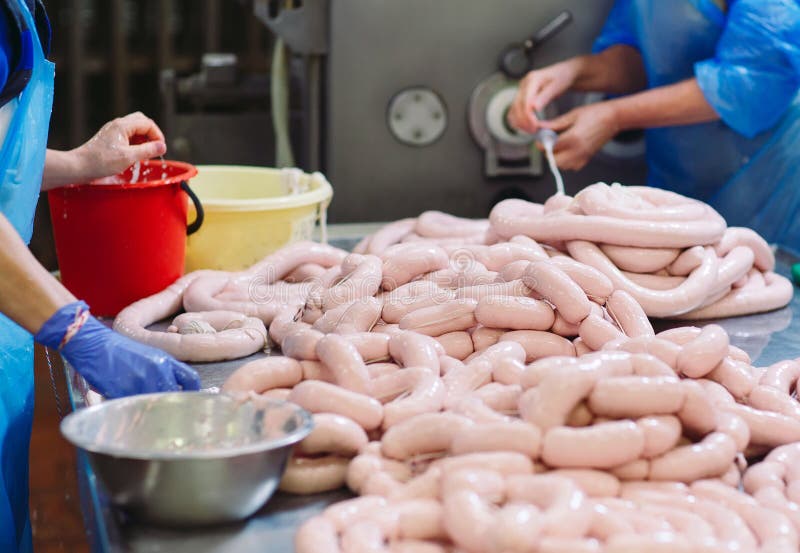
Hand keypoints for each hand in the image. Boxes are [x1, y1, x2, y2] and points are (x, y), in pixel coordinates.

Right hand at [34, 302, 199, 398]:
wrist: (93, 343)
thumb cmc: (118, 349)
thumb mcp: (148, 355)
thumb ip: (162, 371)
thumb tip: (172, 390)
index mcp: (165, 361)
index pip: (190, 379)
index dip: (193, 392)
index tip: (190, 401)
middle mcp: (157, 370)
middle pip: (173, 396)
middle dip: (169, 405)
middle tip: (164, 412)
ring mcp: (141, 381)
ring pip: (154, 404)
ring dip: (150, 410)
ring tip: (143, 411)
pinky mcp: (124, 390)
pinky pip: (134, 407)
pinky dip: (132, 411)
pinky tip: (127, 408)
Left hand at [72, 112, 166, 181]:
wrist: (79, 166)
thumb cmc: (101, 162)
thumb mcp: (128, 157)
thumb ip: (147, 150)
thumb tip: (162, 146)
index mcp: (123, 125)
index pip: (148, 124)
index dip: (158, 135)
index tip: (161, 149)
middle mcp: (118, 124)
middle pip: (142, 121)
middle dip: (152, 133)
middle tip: (155, 147)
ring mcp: (113, 130)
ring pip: (135, 128)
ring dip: (144, 138)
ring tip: (146, 152)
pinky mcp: (110, 138)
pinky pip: (128, 134)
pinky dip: (136, 142)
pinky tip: (135, 153)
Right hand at [507, 57, 586, 133]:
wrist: (565, 72)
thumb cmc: (563, 78)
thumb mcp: (557, 86)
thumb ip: (545, 96)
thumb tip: (533, 108)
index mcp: (532, 79)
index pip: (525, 101)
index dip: (527, 116)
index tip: (535, 127)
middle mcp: (524, 83)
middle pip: (517, 106)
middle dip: (523, 121)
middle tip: (533, 131)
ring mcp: (521, 89)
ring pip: (514, 109)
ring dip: (520, 122)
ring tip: (531, 130)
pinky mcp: (522, 95)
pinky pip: (515, 110)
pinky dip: (519, 119)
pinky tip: (527, 126)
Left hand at [540, 101, 619, 170]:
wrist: (614, 118)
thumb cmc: (595, 113)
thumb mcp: (572, 115)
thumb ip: (555, 124)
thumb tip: (539, 127)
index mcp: (573, 138)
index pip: (549, 147)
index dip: (542, 142)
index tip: (541, 136)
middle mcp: (578, 151)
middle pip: (554, 161)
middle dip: (548, 152)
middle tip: (548, 142)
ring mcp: (583, 157)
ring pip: (562, 166)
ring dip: (556, 158)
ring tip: (558, 145)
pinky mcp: (587, 159)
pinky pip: (571, 167)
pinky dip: (566, 161)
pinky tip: (567, 150)